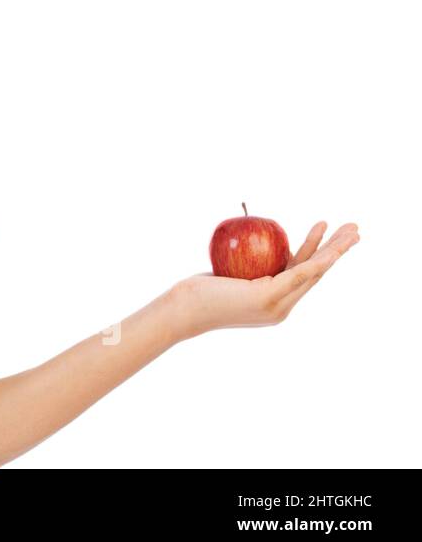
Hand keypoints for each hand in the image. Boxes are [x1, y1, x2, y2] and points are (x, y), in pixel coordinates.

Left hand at [171, 220, 361, 338]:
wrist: (183, 311)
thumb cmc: (198, 292)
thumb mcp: (228, 275)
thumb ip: (247, 267)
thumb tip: (253, 244)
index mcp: (275, 304)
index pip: (304, 277)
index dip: (322, 257)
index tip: (334, 237)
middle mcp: (281, 308)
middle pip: (317, 274)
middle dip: (339, 251)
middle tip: (357, 230)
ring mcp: (277, 305)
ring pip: (314, 273)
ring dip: (334, 251)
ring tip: (351, 231)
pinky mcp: (267, 298)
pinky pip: (297, 273)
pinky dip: (314, 258)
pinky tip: (328, 247)